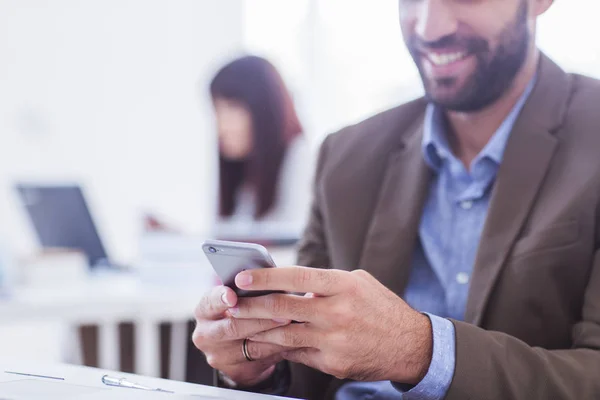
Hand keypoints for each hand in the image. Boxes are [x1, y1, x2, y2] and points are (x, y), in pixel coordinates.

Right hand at [192, 285, 291, 385]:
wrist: (237, 345)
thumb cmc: (241, 310)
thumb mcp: (237, 297)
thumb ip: (244, 287)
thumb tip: (262, 271)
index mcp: (204, 310)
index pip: (210, 302)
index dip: (220, 298)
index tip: (232, 295)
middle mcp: (206, 334)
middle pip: (233, 327)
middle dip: (260, 318)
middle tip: (282, 311)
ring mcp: (219, 355)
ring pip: (250, 346)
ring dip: (275, 335)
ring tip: (293, 325)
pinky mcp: (234, 370)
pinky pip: (261, 360)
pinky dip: (279, 348)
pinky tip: (292, 339)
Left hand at [230, 267, 432, 383]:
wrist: (409, 345)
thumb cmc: (381, 308)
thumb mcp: (359, 283)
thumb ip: (326, 283)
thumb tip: (295, 286)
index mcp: (343, 286)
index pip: (297, 277)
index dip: (267, 277)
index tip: (243, 276)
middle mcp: (337, 312)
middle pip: (283, 308)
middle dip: (251, 305)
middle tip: (230, 303)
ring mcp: (334, 340)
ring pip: (284, 335)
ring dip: (256, 330)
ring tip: (236, 325)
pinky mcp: (332, 362)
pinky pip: (297, 354)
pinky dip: (277, 348)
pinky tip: (261, 343)